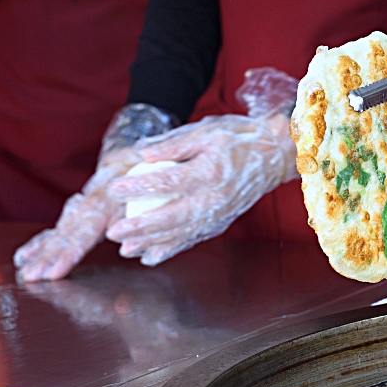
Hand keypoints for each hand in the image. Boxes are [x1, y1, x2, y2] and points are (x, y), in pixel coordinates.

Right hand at [13, 148, 138, 280]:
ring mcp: (81, 207)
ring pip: (59, 232)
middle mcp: (89, 203)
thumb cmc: (147, 174)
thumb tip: (130, 243)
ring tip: (25, 271)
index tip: (53, 272)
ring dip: (41, 253)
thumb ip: (145, 210)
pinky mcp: (77, 212)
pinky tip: (23, 257)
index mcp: (107, 201)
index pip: (84, 232)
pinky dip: (39, 243)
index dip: (68, 253)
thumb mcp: (153, 185)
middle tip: (31, 277)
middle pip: (66, 234)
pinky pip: (57, 229)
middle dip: (47, 258)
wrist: (135, 154)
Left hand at [105, 113, 296, 265]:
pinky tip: (148, 256)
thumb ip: (173, 144)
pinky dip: (169, 250)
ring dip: (150, 243)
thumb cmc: (236, 138)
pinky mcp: (220, 224)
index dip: (139, 187)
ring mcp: (219, 215)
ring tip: (124, 248)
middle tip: (113, 231)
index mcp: (210, 171)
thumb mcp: (205, 130)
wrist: (273, 156)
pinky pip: (191, 240)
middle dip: (139, 227)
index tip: (114, 189)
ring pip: (180, 233)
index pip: (168, 181)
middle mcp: (215, 198)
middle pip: (171, 216)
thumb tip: (141, 154)